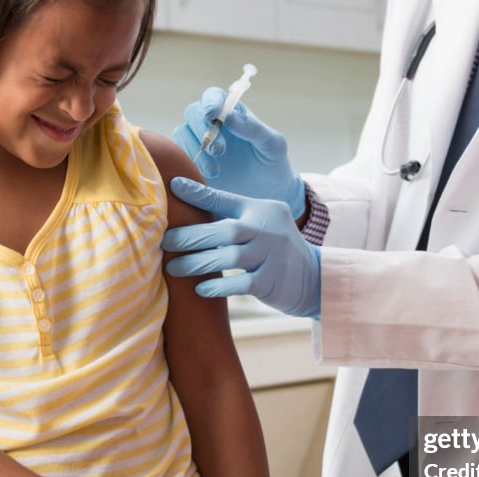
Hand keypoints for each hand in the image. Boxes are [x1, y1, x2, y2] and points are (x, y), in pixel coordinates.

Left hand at [163, 177, 321, 318]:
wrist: (313, 277)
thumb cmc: (274, 248)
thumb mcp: (261, 222)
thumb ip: (232, 213)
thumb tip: (187, 201)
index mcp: (261, 209)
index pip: (225, 199)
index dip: (198, 194)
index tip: (173, 186)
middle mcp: (268, 229)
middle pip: (224, 230)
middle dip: (191, 236)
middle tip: (165, 242)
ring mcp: (272, 255)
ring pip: (229, 258)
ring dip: (198, 263)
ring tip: (174, 269)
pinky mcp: (272, 281)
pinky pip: (241, 283)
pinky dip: (218, 286)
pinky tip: (200, 288)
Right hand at [173, 87, 305, 218]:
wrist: (269, 193)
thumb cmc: (273, 163)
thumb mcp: (272, 144)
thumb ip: (253, 128)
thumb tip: (229, 117)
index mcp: (232, 112)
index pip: (214, 96)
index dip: (210, 101)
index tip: (212, 114)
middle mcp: (213, 124)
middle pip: (193, 113)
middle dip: (202, 129)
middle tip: (219, 151)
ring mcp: (201, 144)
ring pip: (182, 133)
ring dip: (195, 149)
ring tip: (215, 171)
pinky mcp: (193, 163)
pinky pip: (179, 156)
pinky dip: (187, 164)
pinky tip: (204, 176)